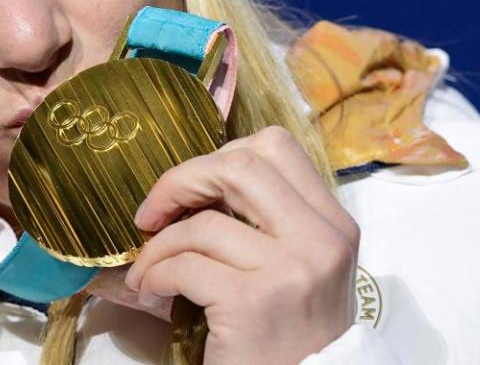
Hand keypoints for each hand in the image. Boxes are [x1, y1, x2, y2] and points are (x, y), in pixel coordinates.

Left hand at [124, 126, 359, 363]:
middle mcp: (320, 240)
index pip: (275, 146)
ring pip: (202, 223)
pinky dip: (155, 274)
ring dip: (158, 245)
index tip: (191, 187)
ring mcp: (290, 271)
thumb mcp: (298, 265)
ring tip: (148, 269)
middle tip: (153, 213)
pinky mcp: (253, 304)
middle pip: (239, 166)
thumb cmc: (289, 333)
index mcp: (332, 222)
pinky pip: (184, 266)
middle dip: (180, 182)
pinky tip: (152, 291)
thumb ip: (265, 219)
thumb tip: (192, 179)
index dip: (218, 155)